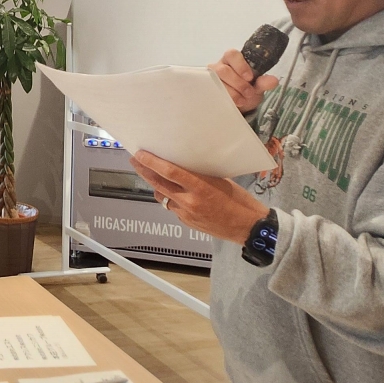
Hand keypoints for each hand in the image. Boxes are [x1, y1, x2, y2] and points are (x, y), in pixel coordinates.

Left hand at [129, 151, 268, 243]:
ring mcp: (187, 214)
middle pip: (159, 184)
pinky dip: (170, 198)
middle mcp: (190, 201)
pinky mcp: (187, 223)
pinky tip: (174, 193)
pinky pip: (172, 208)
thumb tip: (184, 166)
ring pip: (162, 197)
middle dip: (145, 171)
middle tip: (135, 161)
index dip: (152, 163)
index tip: (140, 155)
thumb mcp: (222, 181)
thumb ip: (200, 176)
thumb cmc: (240, 202)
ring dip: (156, 186)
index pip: (170, 172)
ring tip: (152, 175)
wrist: (248, 227)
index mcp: (201, 187)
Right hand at [210, 49, 278, 113]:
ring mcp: (211, 78)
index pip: (232, 54)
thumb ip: (264, 82)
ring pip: (217, 82)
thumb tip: (274, 81)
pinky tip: (232, 103)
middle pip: (223, 70)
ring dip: (232, 92)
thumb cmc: (247, 89)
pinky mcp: (208, 89)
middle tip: (249, 93)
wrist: (239, 104)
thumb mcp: (257, 86)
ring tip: (242, 100)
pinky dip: (224, 98)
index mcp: (232, 59)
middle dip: (238, 83)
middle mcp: (220, 66)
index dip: (240, 65)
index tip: (250, 77)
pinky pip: (211, 92)